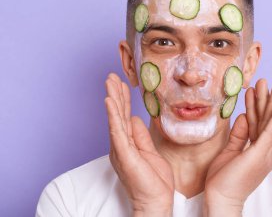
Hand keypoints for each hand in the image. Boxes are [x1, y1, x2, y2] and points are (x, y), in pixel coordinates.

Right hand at [104, 73, 173, 215]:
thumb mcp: (150, 152)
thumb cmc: (154, 181)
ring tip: (109, 81)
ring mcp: (121, 149)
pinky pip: (117, 131)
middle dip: (115, 94)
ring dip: (113, 99)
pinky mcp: (123, 154)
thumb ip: (141, 136)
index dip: (124, 100)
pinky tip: (109, 101)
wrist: (156, 201)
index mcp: (128, 144)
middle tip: (111, 76)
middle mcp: (121, 145)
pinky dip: (113, 115)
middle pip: (118, 115)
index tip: (123, 84)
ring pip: (116, 119)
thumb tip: (136, 119)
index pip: (125, 117)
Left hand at [203, 79, 271, 216]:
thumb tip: (244, 117)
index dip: (255, 107)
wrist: (220, 198)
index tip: (253, 91)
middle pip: (265, 121)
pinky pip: (269, 132)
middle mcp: (265, 151)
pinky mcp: (260, 154)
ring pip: (268, 122)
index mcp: (258, 151)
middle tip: (269, 82)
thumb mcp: (230, 151)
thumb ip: (239, 135)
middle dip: (266, 100)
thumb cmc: (223, 179)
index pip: (257, 124)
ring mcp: (265, 153)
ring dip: (270, 102)